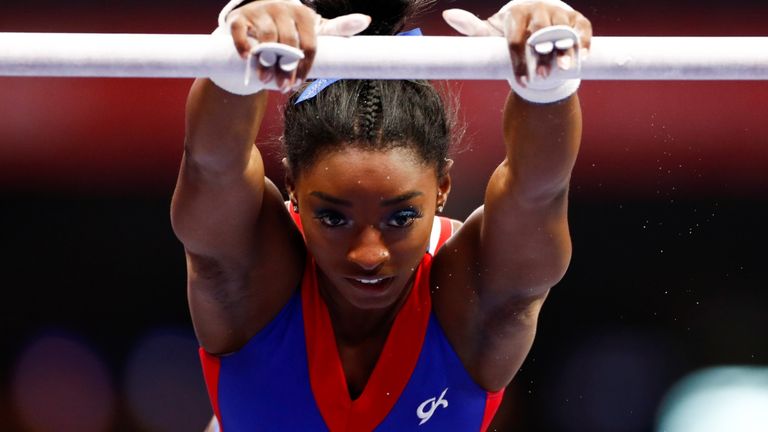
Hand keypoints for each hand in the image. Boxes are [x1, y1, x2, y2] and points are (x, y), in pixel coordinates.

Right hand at [224, 0, 370, 90]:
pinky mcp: (239, 18)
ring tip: (266, 80)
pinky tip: (247, 60)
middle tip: (283, 86)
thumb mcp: (313, 29)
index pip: (309, 43)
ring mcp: (260, 11)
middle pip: (288, 42)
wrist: (257, 21)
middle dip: (286, 67)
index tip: (299, 83)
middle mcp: (282, 8)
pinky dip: (244, 47)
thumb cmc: (291, 30)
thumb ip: (337, 28)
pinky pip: (241, 32)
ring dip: (265, 62)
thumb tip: (366, 19)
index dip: (304, 66)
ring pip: (266, 38)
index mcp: (304, 13)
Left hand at [443, 0, 591, 86]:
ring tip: (564, 68)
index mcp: (516, 12)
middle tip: (541, 76)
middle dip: (541, 55)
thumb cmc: (510, 33)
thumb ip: (472, 28)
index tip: (521, 80)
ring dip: (565, 49)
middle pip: (540, 33)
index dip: (518, 60)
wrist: (535, 28)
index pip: (516, 37)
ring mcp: (558, 12)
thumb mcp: (491, 32)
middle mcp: (538, 9)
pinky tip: (583, 57)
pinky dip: (584, 41)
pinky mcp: (575, 17)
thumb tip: (447, 15)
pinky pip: (582, 27)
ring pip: (563, 30)